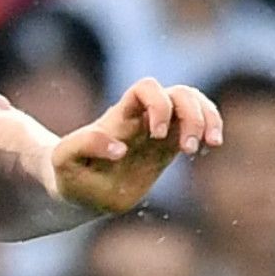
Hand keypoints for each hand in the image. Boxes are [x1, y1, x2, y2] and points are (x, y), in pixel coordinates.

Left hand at [50, 78, 220, 215]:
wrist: (78, 187)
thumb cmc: (68, 172)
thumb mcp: (64, 161)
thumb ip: (86, 146)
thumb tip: (121, 149)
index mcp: (120, 118)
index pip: (146, 88)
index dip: (159, 105)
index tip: (156, 135)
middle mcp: (142, 118)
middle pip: (179, 93)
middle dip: (192, 116)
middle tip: (186, 149)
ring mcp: (157, 130)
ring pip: (192, 102)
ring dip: (208, 118)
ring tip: (211, 143)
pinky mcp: (167, 146)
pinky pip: (195, 123)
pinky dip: (210, 127)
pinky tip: (210, 145)